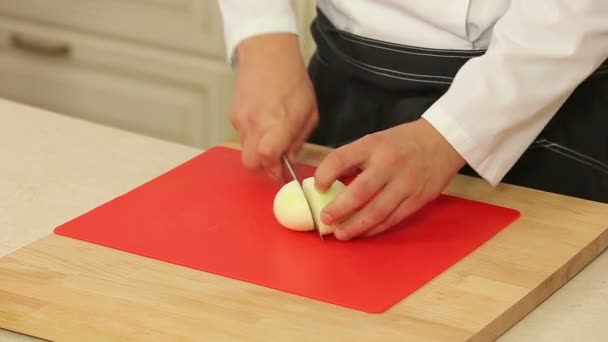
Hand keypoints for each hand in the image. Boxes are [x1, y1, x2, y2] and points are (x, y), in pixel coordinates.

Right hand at [230, 33, 318, 179]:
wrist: (267, 53)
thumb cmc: (291, 79)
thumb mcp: (309, 112)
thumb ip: (299, 139)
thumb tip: (290, 158)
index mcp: (277, 124)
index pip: (267, 159)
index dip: (274, 171)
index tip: (283, 171)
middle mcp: (256, 124)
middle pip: (250, 163)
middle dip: (263, 166)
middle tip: (276, 158)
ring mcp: (241, 119)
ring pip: (245, 149)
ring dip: (258, 148)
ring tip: (271, 132)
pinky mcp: (233, 114)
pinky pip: (241, 134)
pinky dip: (252, 134)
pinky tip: (263, 120)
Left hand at [314, 118, 465, 239]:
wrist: (444, 141)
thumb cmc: (403, 142)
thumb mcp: (375, 141)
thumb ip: (354, 160)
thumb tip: (330, 184)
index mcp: (373, 145)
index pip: (341, 158)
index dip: (325, 174)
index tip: (318, 187)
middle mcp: (389, 164)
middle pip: (359, 192)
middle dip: (338, 210)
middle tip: (325, 220)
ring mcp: (405, 183)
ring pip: (376, 212)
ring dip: (355, 226)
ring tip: (340, 234)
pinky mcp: (417, 199)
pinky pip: (392, 219)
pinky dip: (375, 228)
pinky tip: (363, 232)